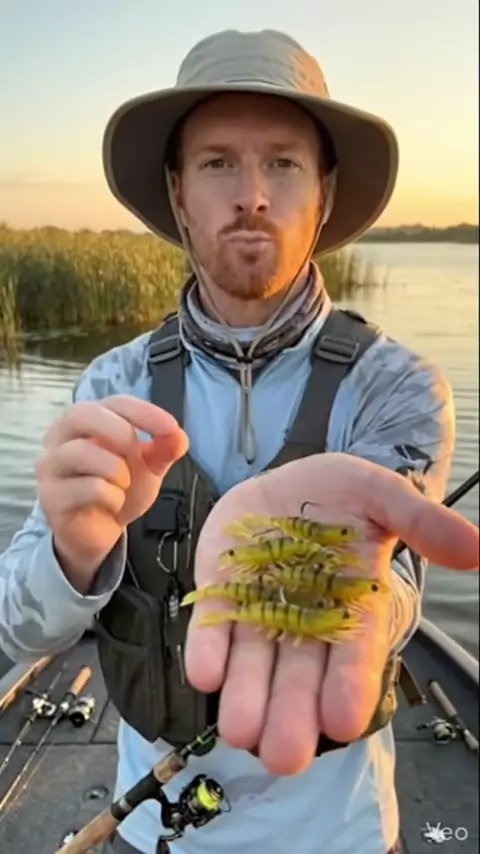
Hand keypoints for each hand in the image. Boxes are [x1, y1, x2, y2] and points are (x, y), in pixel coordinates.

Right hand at [36, 395, 187, 586]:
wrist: (99, 532)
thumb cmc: (118, 488)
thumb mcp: (148, 466)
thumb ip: (164, 449)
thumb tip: (179, 435)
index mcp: (88, 420)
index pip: (114, 403)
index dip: (143, 412)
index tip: (170, 427)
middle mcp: (61, 436)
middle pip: (83, 414)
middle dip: (119, 430)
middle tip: (138, 451)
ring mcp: (51, 465)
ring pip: (81, 451)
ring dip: (116, 470)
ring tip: (124, 485)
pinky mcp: (51, 496)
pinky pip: (86, 488)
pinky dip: (111, 497)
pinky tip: (113, 505)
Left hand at [185, 453, 478, 774]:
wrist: (286, 481)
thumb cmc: (341, 493)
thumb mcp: (383, 496)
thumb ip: (420, 522)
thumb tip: (474, 547)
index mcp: (352, 607)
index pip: (355, 654)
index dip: (350, 685)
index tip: (344, 720)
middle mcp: (305, 620)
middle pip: (300, 676)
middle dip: (291, 715)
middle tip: (285, 754)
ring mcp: (258, 610)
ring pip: (253, 663)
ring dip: (246, 696)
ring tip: (241, 729)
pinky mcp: (220, 595)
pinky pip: (213, 629)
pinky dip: (208, 650)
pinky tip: (205, 673)